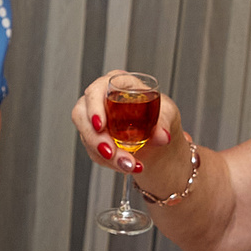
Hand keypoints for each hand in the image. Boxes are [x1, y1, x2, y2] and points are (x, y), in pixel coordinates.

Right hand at [70, 72, 187, 173]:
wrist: (158, 138)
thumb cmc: (159, 116)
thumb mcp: (167, 115)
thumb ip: (164, 123)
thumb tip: (162, 136)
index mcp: (118, 85)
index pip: (96, 90)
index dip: (94, 107)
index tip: (100, 125)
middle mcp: (101, 100)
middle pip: (83, 116)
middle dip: (95, 139)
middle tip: (111, 153)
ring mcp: (95, 121)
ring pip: (87, 137)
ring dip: (105, 155)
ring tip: (128, 164)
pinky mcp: (94, 139)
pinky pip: (95, 152)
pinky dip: (110, 163)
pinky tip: (127, 166)